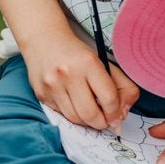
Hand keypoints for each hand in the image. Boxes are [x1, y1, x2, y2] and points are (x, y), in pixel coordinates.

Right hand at [22, 26, 139, 131]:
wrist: (43, 40)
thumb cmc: (77, 54)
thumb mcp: (104, 63)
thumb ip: (122, 86)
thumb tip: (122, 115)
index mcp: (88, 63)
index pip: (109, 98)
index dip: (116, 113)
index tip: (117, 116)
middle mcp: (68, 74)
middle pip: (91, 115)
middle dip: (102, 123)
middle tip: (105, 120)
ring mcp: (52, 86)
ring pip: (76, 119)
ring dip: (86, 121)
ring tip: (90, 111)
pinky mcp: (42, 95)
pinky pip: (62, 115)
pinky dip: (72, 114)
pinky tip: (74, 104)